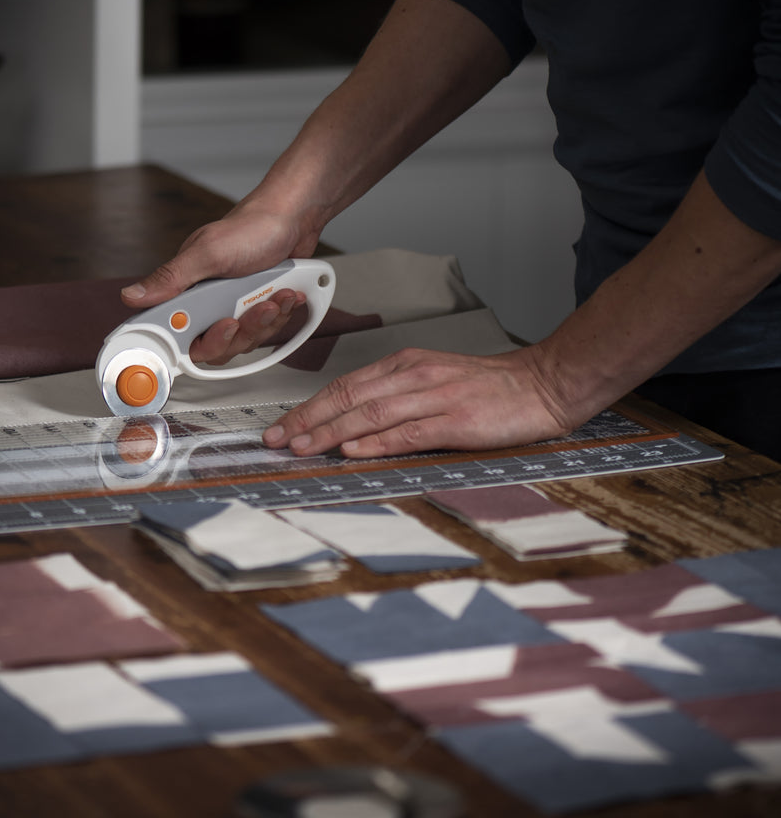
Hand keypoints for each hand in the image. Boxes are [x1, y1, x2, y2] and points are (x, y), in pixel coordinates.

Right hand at [120, 203, 319, 364]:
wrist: (293, 218)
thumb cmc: (252, 227)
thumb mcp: (208, 253)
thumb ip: (172, 278)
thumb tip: (132, 295)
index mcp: (187, 290)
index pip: (176, 334)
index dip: (188, 344)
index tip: (211, 335)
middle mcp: (208, 303)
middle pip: (216, 346)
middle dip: (239, 332)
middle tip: (251, 310)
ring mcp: (234, 308)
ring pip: (244, 341)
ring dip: (265, 321)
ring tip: (275, 295)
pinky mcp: (257, 311)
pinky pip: (267, 331)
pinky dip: (279, 314)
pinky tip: (285, 294)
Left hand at [262, 346, 576, 456]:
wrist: (542, 384)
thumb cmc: (488, 388)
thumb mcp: (433, 381)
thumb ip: (394, 400)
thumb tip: (351, 426)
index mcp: (405, 366)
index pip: (344, 387)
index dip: (308, 408)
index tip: (282, 427)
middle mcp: (414, 377)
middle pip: (348, 398)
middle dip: (306, 421)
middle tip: (275, 440)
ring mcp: (434, 397)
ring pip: (370, 414)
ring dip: (329, 432)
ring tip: (300, 447)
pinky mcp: (456, 421)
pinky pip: (408, 431)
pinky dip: (376, 442)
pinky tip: (351, 451)